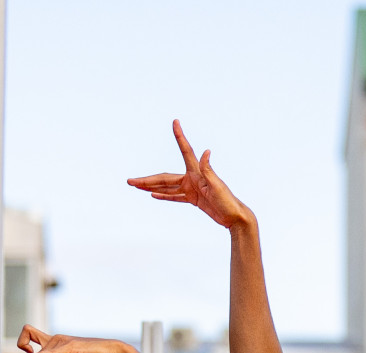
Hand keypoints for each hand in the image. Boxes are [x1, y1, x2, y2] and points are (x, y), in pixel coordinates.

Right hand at [127, 120, 252, 229]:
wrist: (234, 217)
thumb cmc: (228, 201)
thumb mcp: (217, 186)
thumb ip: (209, 170)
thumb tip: (206, 152)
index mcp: (197, 173)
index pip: (185, 151)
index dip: (180, 136)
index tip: (175, 122)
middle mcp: (192, 178)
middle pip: (165, 177)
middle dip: (147, 179)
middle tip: (130, 181)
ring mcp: (192, 189)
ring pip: (166, 187)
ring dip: (151, 187)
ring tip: (136, 186)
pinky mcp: (193, 199)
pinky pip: (175, 197)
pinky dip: (164, 196)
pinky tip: (153, 195)